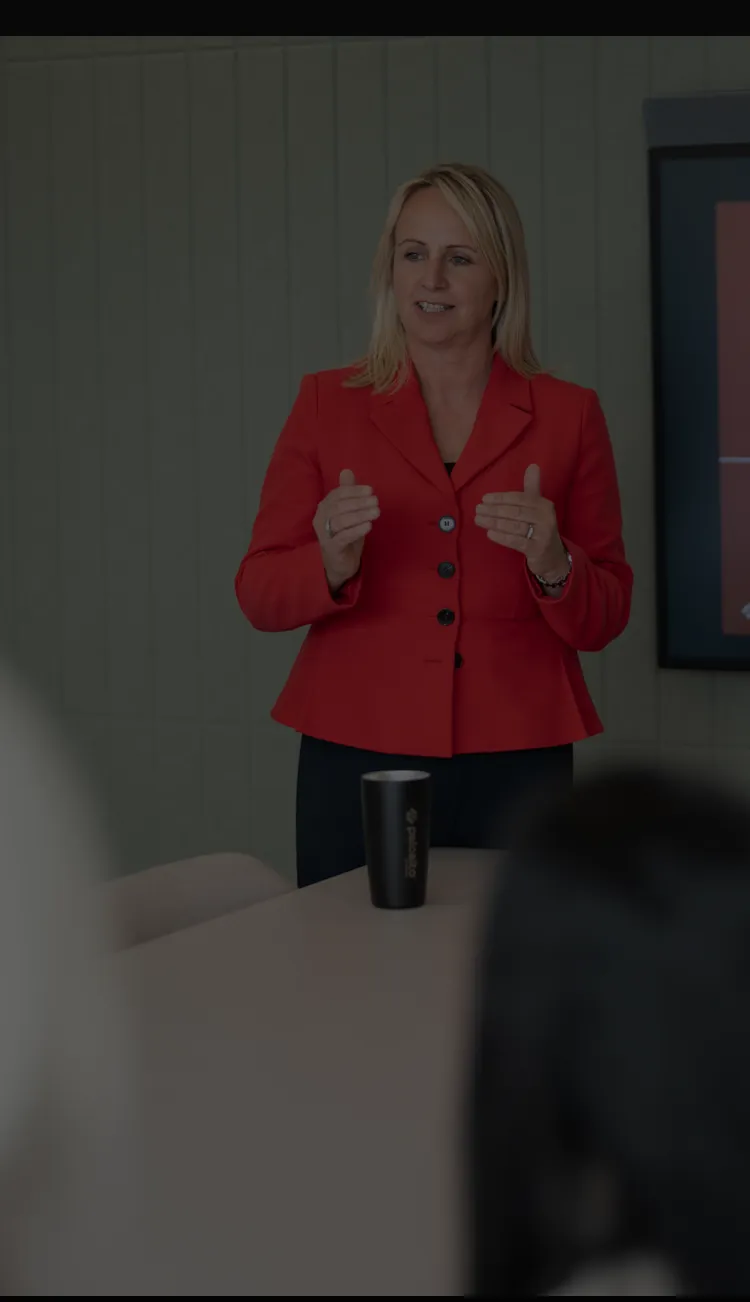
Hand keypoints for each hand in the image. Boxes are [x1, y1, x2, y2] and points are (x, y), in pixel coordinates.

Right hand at [314, 469, 379, 591]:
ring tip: (376, 512)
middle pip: (339, 507)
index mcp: (324, 508)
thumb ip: (348, 492)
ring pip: (341, 521)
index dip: (354, 491)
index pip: (337, 495)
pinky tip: (368, 526)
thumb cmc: (344, 535)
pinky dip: (356, 530)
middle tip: (376, 501)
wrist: (339, 564)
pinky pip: (343, 537)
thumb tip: (347, 470)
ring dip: (360, 515)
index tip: (370, 490)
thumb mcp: (348, 512)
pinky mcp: (331, 548)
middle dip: (359, 502)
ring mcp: (325, 535)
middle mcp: (321, 519)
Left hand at [475, 464, 568, 581]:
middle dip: (494, 510)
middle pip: (515, 512)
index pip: (519, 498)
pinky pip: (516, 541)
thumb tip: (532, 465)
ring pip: (514, 526)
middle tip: (478, 510)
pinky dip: (501, 537)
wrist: (553, 557)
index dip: (501, 498)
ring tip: (479, 520)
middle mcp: (545, 518)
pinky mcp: (537, 549)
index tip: (484, 498)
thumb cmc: (540, 529)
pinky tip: (489, 533)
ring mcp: (542, 535)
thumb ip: (532, 488)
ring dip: (494, 522)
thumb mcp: (537, 508)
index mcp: (544, 505)